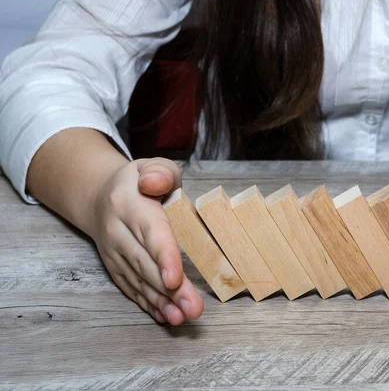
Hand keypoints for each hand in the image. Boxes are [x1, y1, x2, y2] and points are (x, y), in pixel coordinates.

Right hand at [90, 157, 203, 324]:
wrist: (100, 196)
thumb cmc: (138, 181)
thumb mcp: (151, 166)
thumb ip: (160, 173)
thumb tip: (153, 184)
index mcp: (130, 204)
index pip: (150, 232)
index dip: (163, 256)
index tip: (175, 278)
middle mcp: (118, 232)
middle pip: (145, 263)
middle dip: (170, 290)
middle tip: (193, 309)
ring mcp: (114, 253)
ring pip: (138, 280)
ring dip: (160, 302)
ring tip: (181, 318)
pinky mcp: (114, 267)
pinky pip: (130, 288)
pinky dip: (147, 304)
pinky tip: (165, 317)